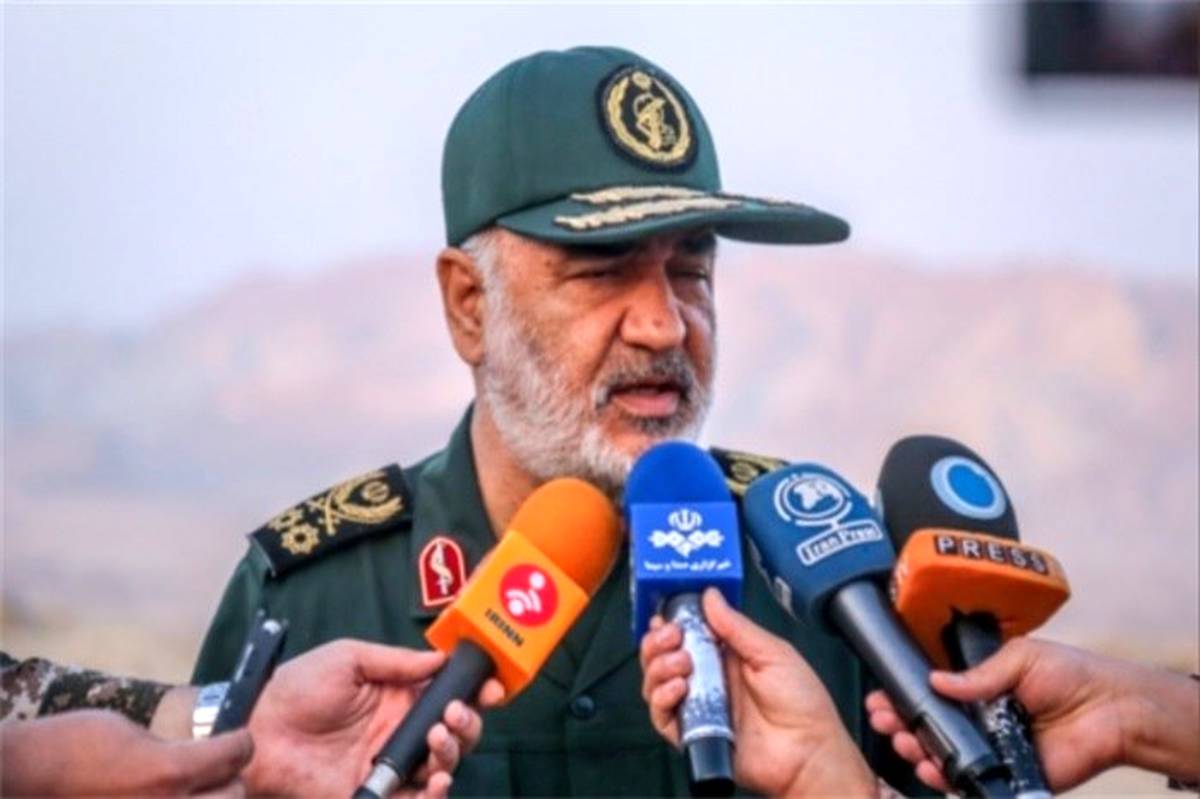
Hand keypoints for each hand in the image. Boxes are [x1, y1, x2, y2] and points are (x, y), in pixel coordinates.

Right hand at [0, 709, 251, 795]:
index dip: (238, 741)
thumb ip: (168, 748)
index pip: (236, 753)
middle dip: (229, 781)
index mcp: (171, 771)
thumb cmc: (67, 749)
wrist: (20, 783)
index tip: (234, 739)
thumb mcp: (126, 731)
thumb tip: (192, 756)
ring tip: (192, 795)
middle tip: (215, 773)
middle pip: (235, 796)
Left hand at [244, 639, 504, 797]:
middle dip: (468, 724)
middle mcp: (402, 732)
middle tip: (451, 716)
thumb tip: (441, 658)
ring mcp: (391, 766)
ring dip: (452, 754)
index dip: (476, 692)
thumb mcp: (348, 658)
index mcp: (399, 696)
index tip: (491, 688)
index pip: (449, 695)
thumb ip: (396, 661)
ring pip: (443, 766)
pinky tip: (433, 779)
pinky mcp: (375, 794)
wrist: (256, 732)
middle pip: (456, 734)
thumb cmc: (298, 688)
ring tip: (436, 741)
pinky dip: (434, 793)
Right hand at [640, 588, 876, 797]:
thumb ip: (737, 626)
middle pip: (663, 655)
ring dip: (659, 666)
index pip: (686, 633)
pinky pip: (662, 716)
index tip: (669, 614)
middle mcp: (708, 679)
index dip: (671, 622)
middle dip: (658, 641)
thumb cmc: (802, 705)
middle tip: (671, 636)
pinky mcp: (693, 732)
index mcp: (727, 656)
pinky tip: (678, 688)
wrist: (808, 751)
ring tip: (682, 662)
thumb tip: (711, 597)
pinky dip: (662, 697)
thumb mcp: (773, 653)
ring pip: (656, 681)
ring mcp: (699, 706)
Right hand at [866, 636, 1199, 791]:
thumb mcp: (1020, 658)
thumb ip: (977, 674)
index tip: (883, 697)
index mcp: (980, 689)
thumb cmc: (1073, 675)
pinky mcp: (1007, 775)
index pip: (932, 694)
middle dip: (899, 724)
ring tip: (904, 740)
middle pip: (929, 727)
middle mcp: (981, 720)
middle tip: (884, 719)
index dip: (904, 696)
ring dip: (916, 749)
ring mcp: (992, 750)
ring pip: (942, 755)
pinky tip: (931, 767)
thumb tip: (936, 681)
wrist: (1112, 710)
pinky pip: (970, 781)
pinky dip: (946, 778)